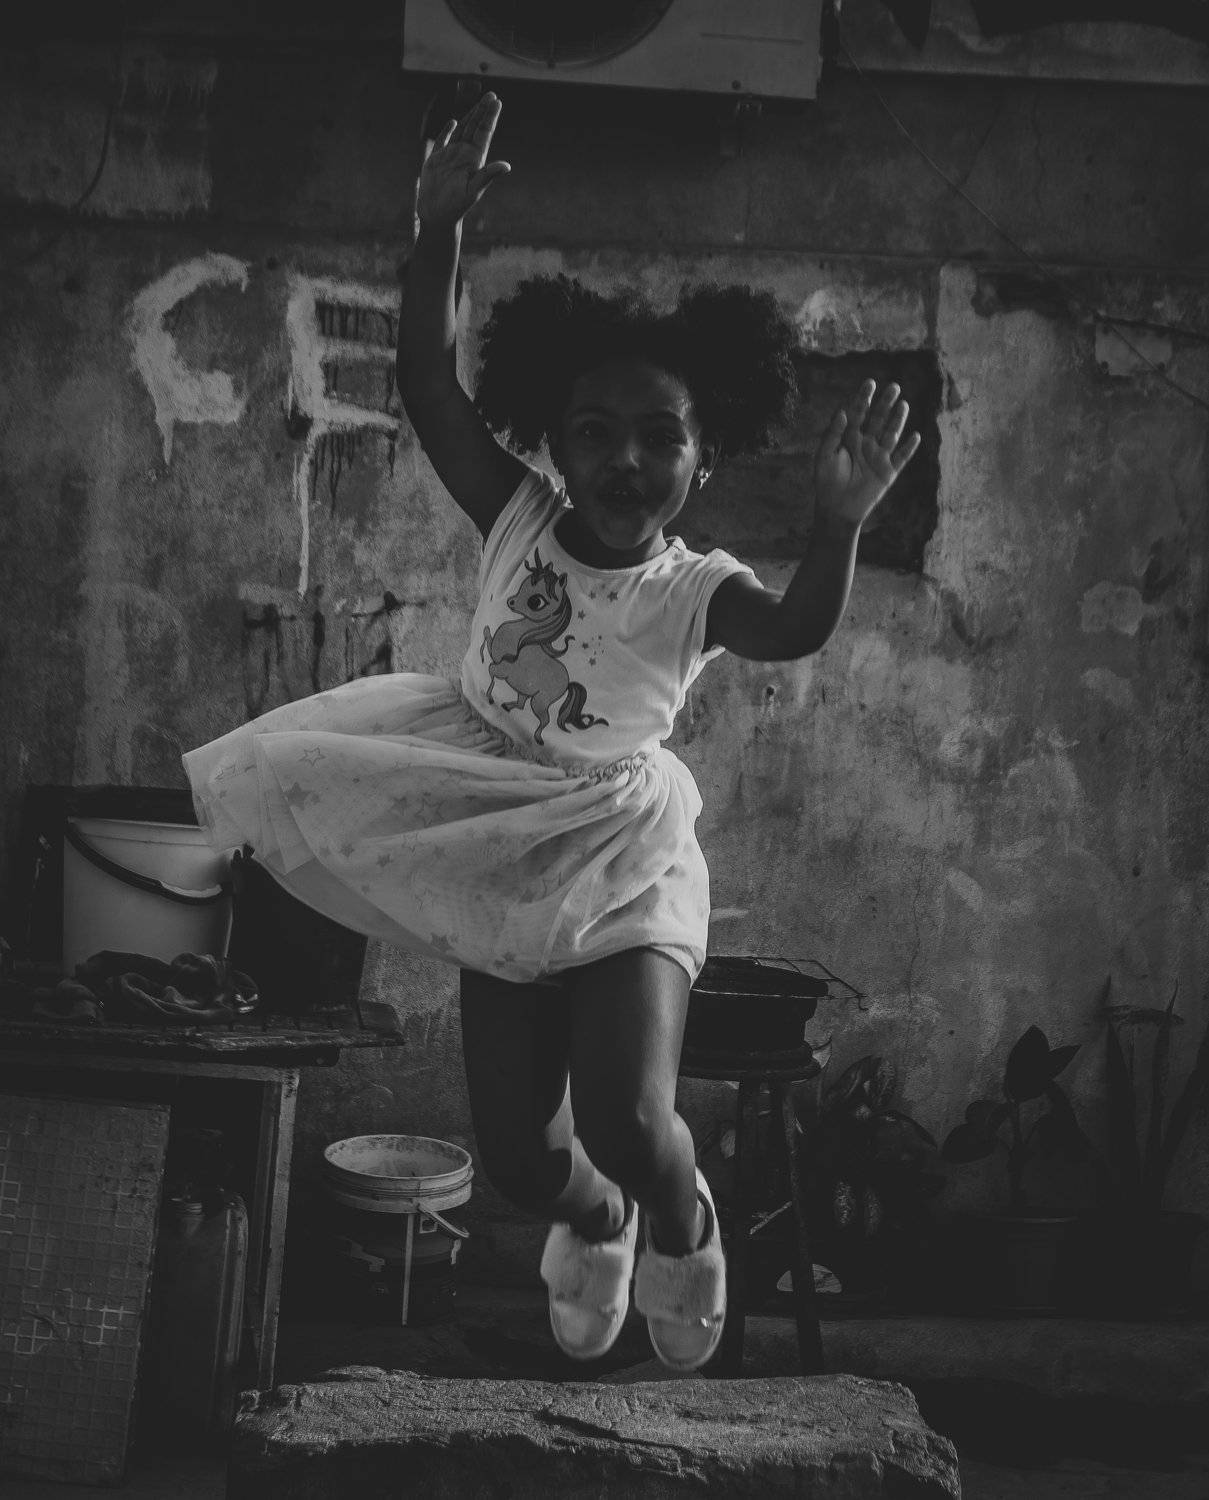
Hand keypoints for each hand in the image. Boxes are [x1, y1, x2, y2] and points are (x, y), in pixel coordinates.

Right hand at [417, 92, 510, 231]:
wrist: (437, 215)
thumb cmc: (456, 206)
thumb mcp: (474, 189)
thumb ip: (488, 175)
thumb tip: (507, 166)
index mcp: (475, 159)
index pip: (484, 133)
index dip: (490, 117)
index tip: (497, 102)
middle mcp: (464, 155)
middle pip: (474, 128)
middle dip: (482, 111)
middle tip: (491, 95)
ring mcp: (450, 156)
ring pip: (461, 131)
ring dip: (469, 117)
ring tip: (478, 103)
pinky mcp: (436, 159)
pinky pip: (442, 141)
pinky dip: (447, 131)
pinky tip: (454, 122)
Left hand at [813, 379, 920, 531]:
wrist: (837, 509)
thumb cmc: (826, 481)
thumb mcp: (824, 455)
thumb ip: (832, 434)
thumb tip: (842, 411)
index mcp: (849, 438)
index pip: (858, 413)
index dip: (864, 398)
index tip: (870, 383)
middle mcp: (866, 444)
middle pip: (878, 419)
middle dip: (886, 403)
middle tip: (894, 387)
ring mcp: (879, 457)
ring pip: (891, 434)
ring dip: (898, 420)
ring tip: (903, 405)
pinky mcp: (888, 472)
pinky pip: (901, 458)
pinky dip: (909, 448)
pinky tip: (914, 436)